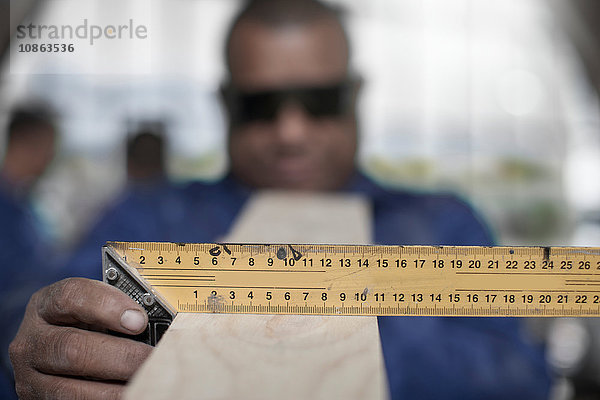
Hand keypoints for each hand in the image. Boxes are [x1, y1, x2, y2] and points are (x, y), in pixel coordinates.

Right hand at [9, 278, 152, 398]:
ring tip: (146, 381)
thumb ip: (118, 312)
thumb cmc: (86, 327)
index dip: (107, 306)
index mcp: (46, 306)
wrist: (55, 358)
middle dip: (121, 356)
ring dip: (115, 389)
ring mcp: (30, 376)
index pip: (70, 296)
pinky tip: (131, 394)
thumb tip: (160, 324)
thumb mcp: (93, 312)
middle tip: (151, 359)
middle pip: (72, 347)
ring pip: (71, 388)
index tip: (140, 320)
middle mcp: (31, 340)